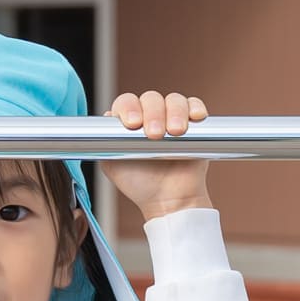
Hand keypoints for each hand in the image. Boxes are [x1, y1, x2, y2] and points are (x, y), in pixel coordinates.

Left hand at [105, 93, 210, 220]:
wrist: (169, 201)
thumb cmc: (141, 185)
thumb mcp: (113, 165)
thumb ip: (104, 143)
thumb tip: (106, 117)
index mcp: (130, 123)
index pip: (127, 102)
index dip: (129, 108)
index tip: (133, 124)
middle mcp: (151, 116)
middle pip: (151, 99)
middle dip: (153, 113)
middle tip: (155, 135)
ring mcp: (173, 118)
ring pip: (174, 100)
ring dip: (175, 112)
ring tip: (176, 132)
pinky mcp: (195, 125)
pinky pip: (195, 106)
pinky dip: (196, 108)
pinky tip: (195, 117)